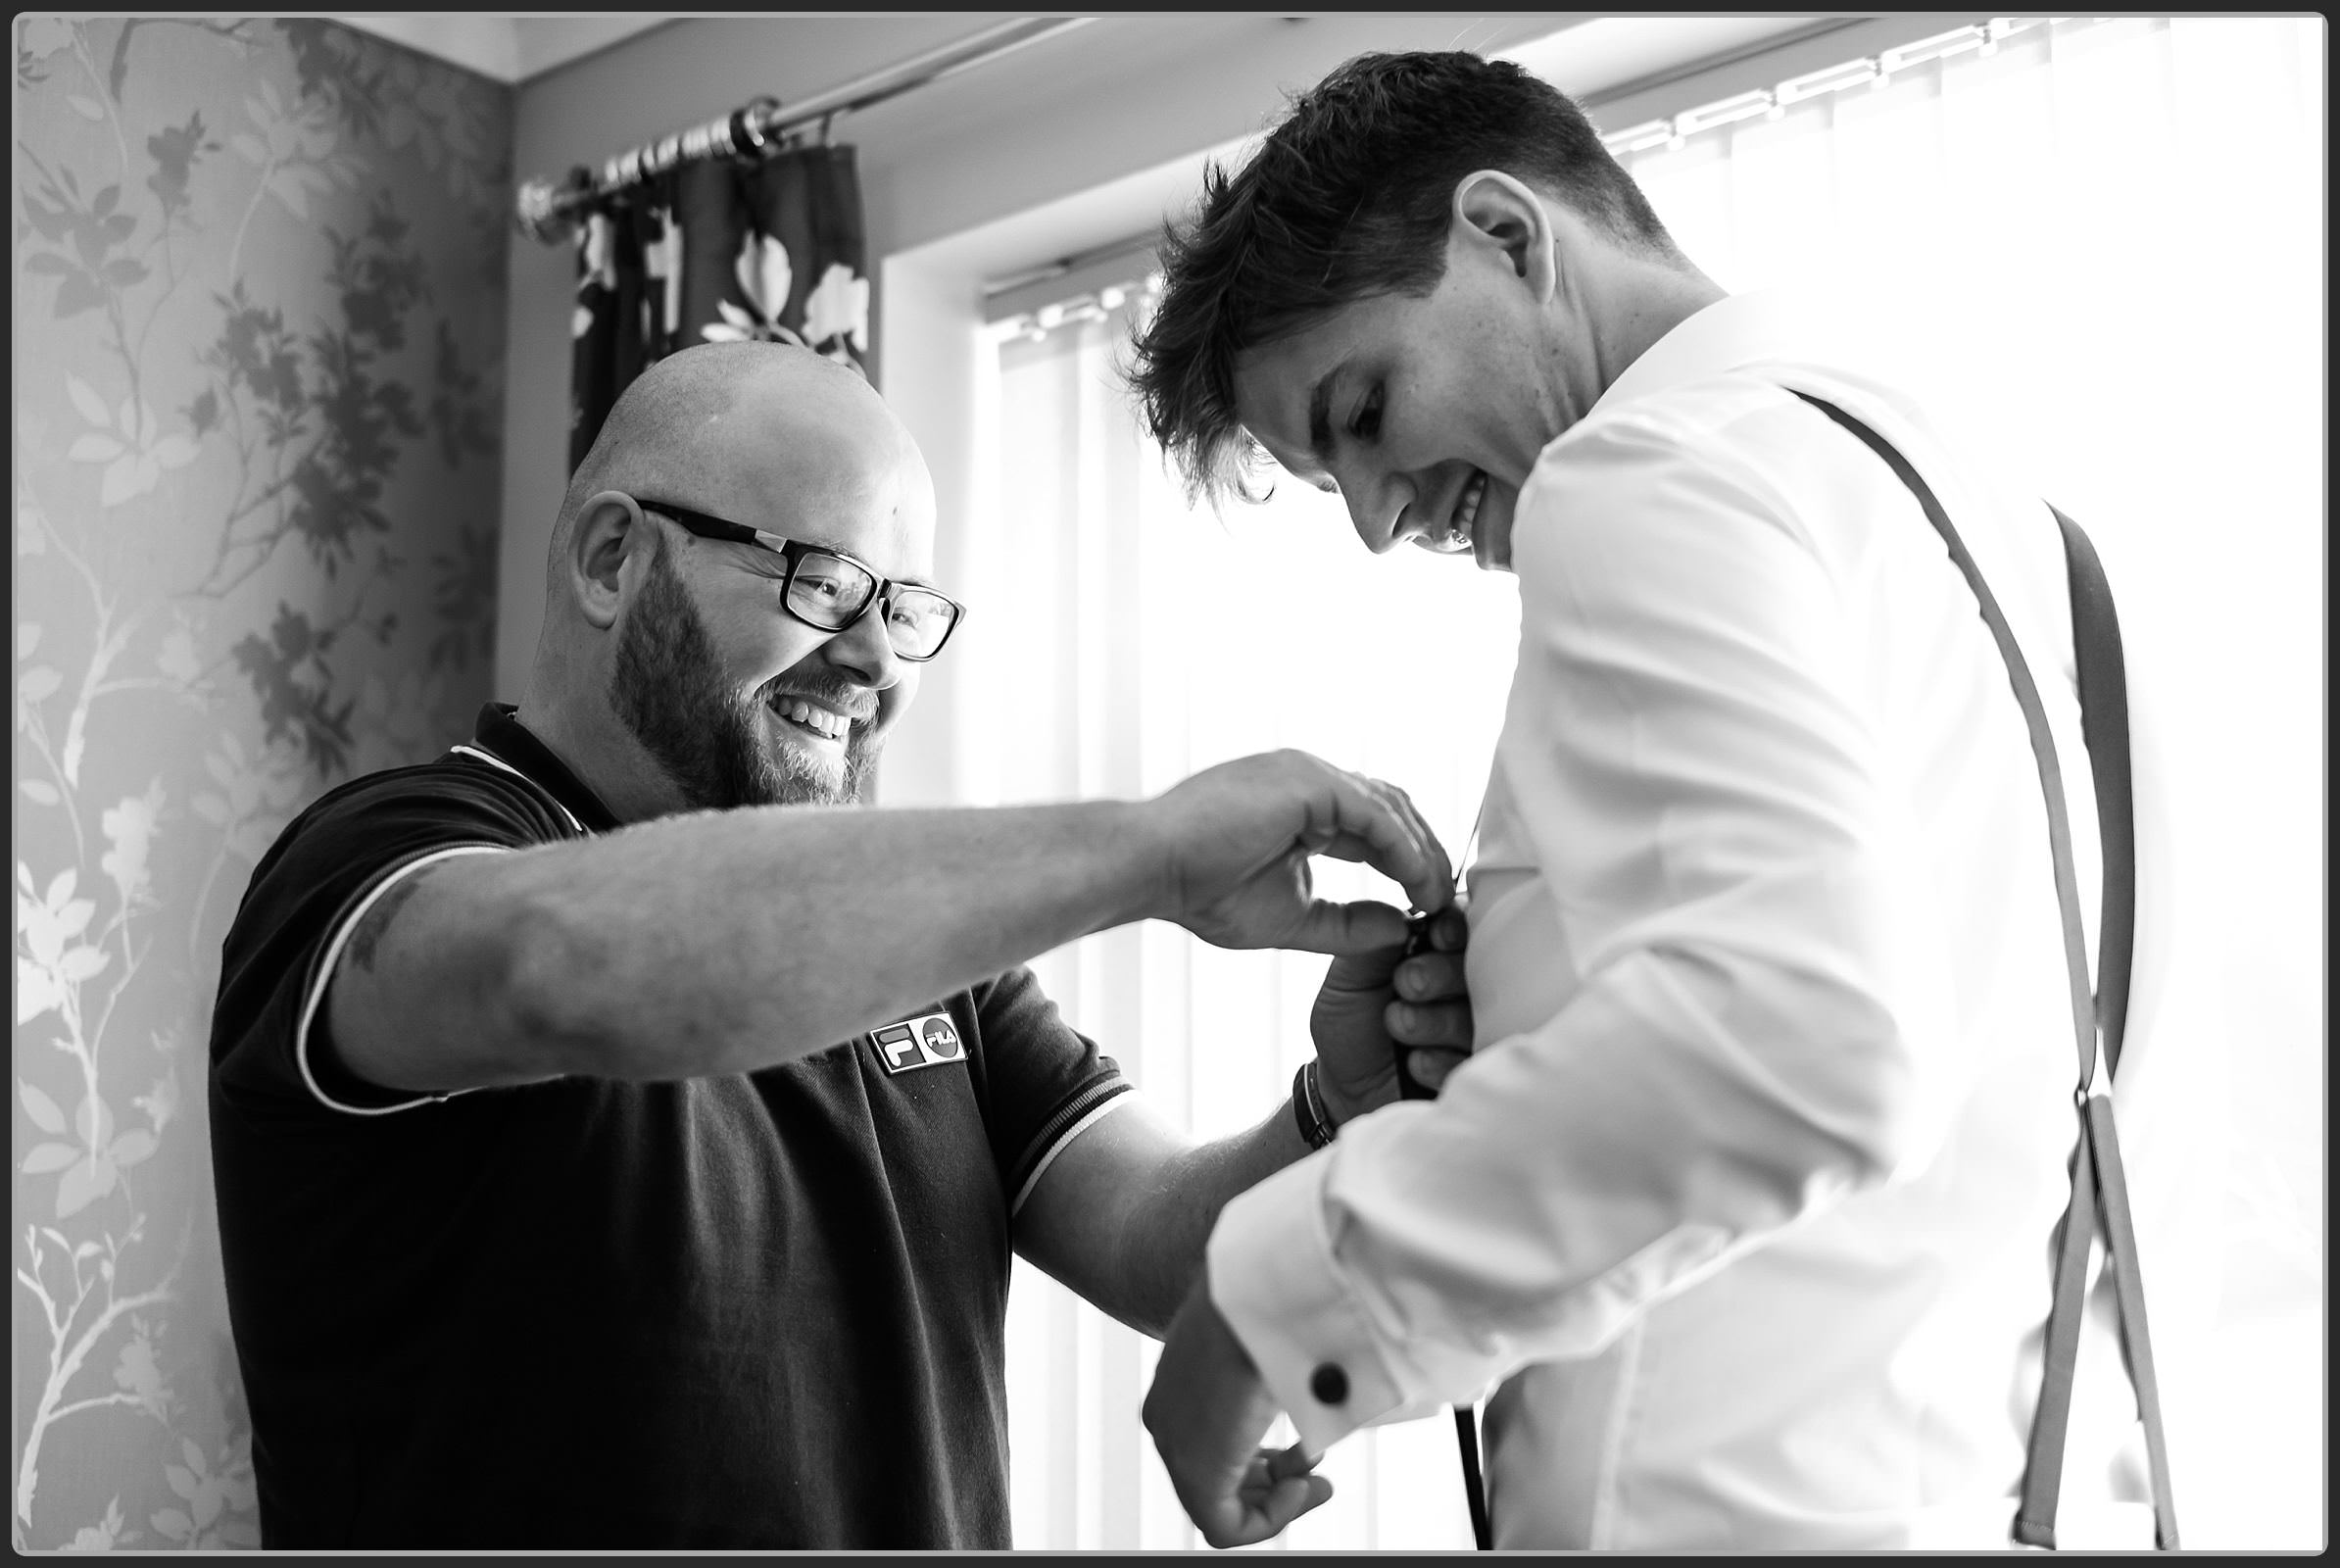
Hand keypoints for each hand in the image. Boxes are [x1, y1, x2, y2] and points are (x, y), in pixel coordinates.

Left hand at [1143, 1276, 1330, 1548]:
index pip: (1216, 1440)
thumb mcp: (1270, 1331)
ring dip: (1278, 1499)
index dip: (1267, 1459)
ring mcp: (1175, 1445)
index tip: (1311, 1451)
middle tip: (1318, 1471)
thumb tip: (1324, 1351)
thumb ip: (1276, 1359)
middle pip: (1218, 1477)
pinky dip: (1270, 1519)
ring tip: (1317, 1479)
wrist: (1263, 1288)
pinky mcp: (1193, 1472)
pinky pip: (1225, 1527)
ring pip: (1221, 1504)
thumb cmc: (1277, 1296)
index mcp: (1180, 1381)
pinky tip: (1301, 1487)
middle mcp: (1169, 1416)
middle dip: (1275, 1482)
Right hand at [1145, 751, 1453, 956]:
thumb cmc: (1199, 889)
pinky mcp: (1307, 780)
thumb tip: (1403, 928)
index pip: (1375, 824)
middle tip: (1444, 901)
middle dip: (1424, 854)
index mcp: (1302, 804)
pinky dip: (1402, 849)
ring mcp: (1308, 773)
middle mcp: (1309, 778)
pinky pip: (1374, 814)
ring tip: (1436, 898)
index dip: (1407, 862)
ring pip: (1390, 807)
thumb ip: (1346, 922)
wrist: (1150, 868)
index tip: (1427, 903)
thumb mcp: (1291, 917)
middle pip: (1392, 809)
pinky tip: (1416, 885)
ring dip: (1420, 854)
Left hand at [1311, 903, 1471, 1124]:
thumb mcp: (1349, 979)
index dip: (1453, 928)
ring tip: (1397, 1025)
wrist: (1344, 1088)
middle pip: (1481, 969)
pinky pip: (1475, 1062)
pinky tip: (1415, 1062)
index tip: (1435, 936)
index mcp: (1435, 952)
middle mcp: (1463, 986)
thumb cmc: (1351, 1023)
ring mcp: (1473, 1028)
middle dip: (1442, 973)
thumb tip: (1402, 918)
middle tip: (1408, 983)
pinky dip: (1442, 1060)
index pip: (1462, 926)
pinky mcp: (1473, 1069)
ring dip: (1437, 1019)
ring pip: (1478, 1016)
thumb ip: (1373, 946)